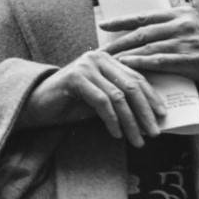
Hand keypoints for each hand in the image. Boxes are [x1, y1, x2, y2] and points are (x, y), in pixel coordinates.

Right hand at [22, 50, 165, 147]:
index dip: (152, 97)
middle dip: (145, 112)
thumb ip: (119, 99)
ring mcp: (85, 66)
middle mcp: (96, 57)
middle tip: (154, 133)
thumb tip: (150, 115)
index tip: (163, 116)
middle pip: (131, 85)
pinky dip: (112, 120)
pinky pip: (101, 101)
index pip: (136, 77)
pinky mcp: (74, 77)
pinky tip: (116, 134)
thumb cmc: (68, 104)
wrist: (35, 105)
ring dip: (131, 122)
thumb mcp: (100, 99)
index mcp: (106, 58)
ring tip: (137, 140)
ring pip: (118, 96)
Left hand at [102, 5, 198, 101]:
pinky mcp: (194, 59)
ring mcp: (189, 41)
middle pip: (142, 32)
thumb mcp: (192, 28)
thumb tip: (140, 29)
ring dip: (125, 54)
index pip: (144, 16)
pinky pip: (161, 61)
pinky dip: (142, 63)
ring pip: (149, 47)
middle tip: (99, 50)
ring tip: (107, 61)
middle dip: (118, 42)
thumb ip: (170, 26)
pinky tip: (127, 66)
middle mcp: (183, 24)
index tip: (102, 25)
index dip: (121, 21)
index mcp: (180, 13)